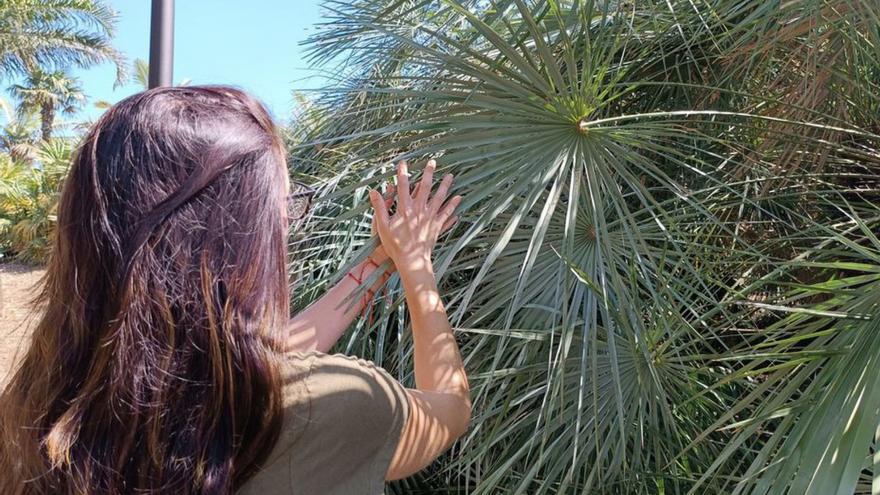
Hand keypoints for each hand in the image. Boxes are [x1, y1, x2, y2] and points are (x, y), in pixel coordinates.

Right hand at [368, 159, 460, 274]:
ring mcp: (430, 217)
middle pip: (425, 187)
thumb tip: (373, 191)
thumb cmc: (395, 245)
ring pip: (439, 197)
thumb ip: (379, 207)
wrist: (411, 261)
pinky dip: (453, 205)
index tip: (403, 162)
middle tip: (432, 162)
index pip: (403, 185)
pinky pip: (446, 213)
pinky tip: (459, 198)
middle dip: (428, 172)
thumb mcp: (382, 226)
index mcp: (405, 208)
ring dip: (445, 185)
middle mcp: (419, 209)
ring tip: (450, 175)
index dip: (403, 172)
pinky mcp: (437, 226)